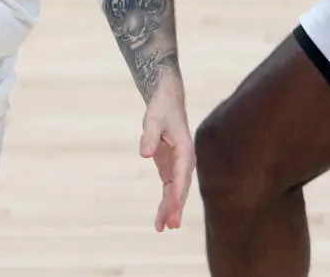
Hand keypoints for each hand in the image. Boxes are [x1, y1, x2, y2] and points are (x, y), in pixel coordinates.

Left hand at [139, 81, 194, 231]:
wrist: (167, 101)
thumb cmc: (161, 109)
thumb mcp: (152, 119)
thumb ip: (148, 136)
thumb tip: (144, 153)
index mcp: (185, 148)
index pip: (182, 173)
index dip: (178, 190)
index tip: (173, 206)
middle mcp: (186, 160)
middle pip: (182, 187)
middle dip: (177, 206)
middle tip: (171, 225)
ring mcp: (179, 166)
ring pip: (176, 192)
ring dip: (170, 209)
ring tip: (162, 228)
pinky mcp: (171, 168)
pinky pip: (169, 190)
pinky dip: (165, 203)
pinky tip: (160, 219)